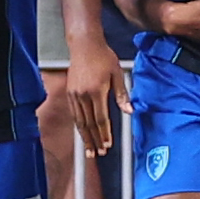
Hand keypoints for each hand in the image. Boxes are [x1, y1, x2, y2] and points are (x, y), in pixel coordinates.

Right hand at [64, 39, 131, 157]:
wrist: (84, 45)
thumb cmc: (103, 57)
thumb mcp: (117, 73)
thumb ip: (122, 94)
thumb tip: (129, 110)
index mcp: (97, 91)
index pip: (101, 119)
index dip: (104, 134)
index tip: (107, 145)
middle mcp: (83, 95)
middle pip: (88, 124)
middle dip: (94, 140)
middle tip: (98, 153)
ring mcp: (74, 94)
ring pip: (79, 121)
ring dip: (85, 136)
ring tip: (89, 149)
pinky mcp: (69, 92)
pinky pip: (74, 113)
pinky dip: (78, 125)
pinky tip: (82, 132)